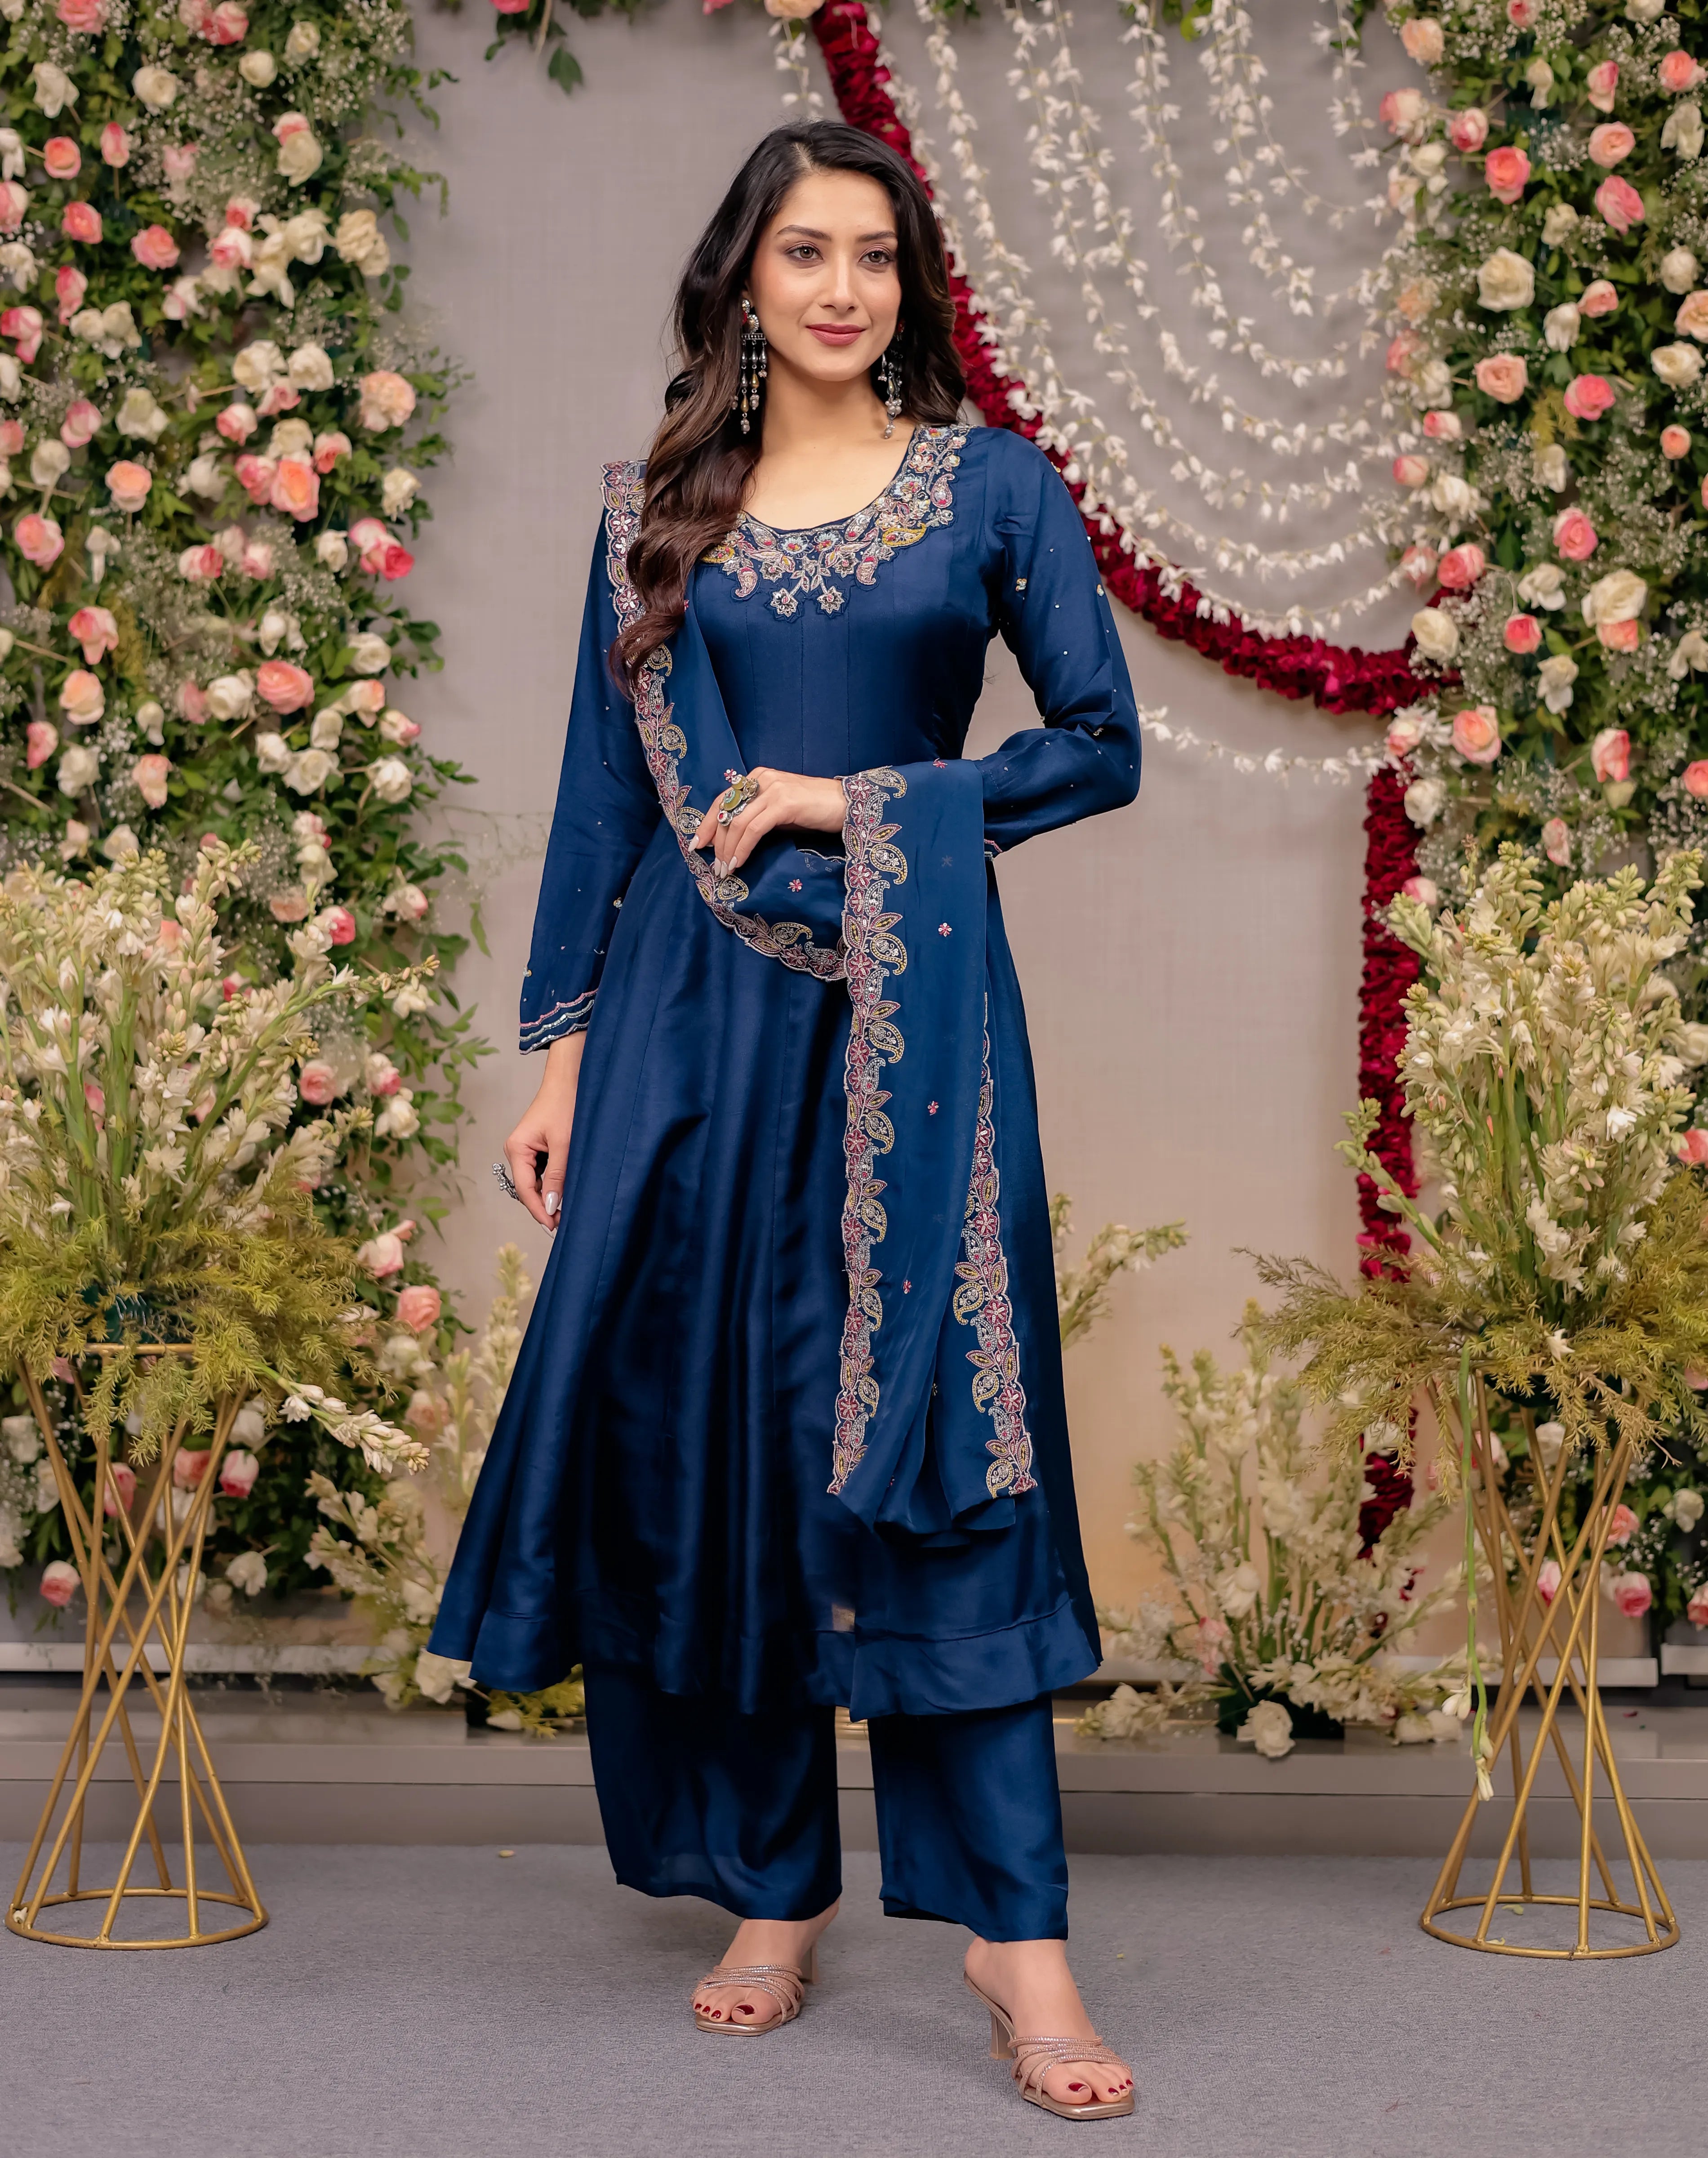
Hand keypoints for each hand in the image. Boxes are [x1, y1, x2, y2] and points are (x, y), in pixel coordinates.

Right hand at [503, 1033, 583, 1230]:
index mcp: (516, 1149)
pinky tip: (564, 1191)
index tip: (553, 1225)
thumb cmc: (566, 1106)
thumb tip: (551, 1206)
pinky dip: (552, 1183)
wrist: (570, 1079)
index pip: (525, 1189)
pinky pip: (541, 1171)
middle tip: (563, 1222)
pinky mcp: (535, 1147)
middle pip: (527, 1188)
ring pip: (535, 1181)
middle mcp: (516, 1150)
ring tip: (566, 1210)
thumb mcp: (564, 1144)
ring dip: (549, 1195)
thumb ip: (557, 1176)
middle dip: (544, 1205)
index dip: (538, 1209)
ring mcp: (525, 1149)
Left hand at [691, 767, 846, 875]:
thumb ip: (758, 817)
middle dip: (716, 841)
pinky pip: (753, 829)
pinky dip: (742, 848)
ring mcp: (773, 789)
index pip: (723, 800)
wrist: (847, 805)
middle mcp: (762, 779)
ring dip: (728, 850)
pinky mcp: (784, 803)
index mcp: (758, 778)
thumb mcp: (780, 811)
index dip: (708, 823)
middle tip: (714, 867)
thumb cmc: (815, 811)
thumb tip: (732, 840)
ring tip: (726, 870)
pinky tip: (739, 863)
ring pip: (737, 822)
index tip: (698, 844)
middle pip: (726, 811)